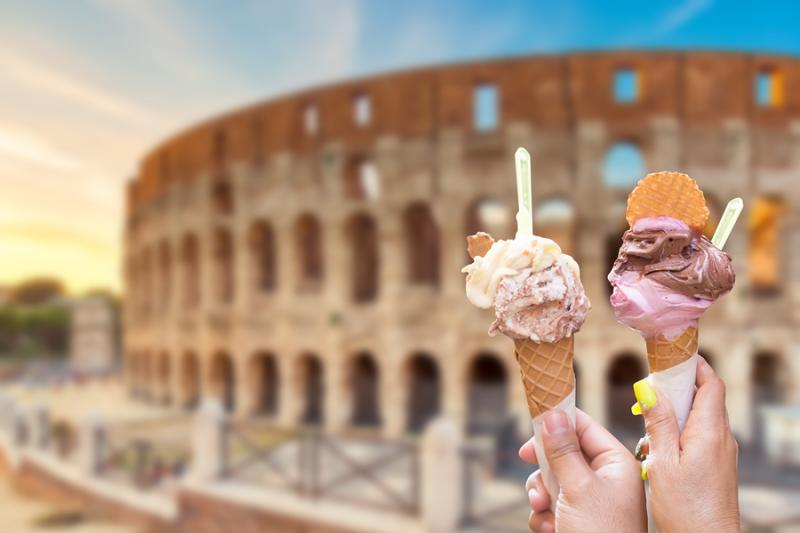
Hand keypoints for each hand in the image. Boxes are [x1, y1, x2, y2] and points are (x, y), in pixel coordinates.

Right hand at [519, 409, 644, 532]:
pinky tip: (552, 529)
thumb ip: (562, 450)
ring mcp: (590, 500)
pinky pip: (551, 504)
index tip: (532, 421)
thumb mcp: (577, 487)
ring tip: (545, 510)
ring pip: (552, 479)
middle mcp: (604, 478)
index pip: (584, 427)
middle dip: (544, 467)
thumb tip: (552, 413)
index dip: (557, 422)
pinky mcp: (577, 519)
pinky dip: (545, 515)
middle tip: (528, 464)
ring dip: (541, 494)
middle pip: (562, 452)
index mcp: (615, 463)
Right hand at [636, 356, 739, 531]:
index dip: (692, 364)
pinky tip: (656, 445)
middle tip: (648, 387)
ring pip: (699, 416)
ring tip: (646, 419)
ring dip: (674, 410)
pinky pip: (698, 434)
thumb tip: (651, 389)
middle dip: (677, 386)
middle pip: (704, 395)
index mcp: (710, 431)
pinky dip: (678, 429)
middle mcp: (721, 437)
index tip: (669, 355)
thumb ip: (658, 423)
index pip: (710, 382)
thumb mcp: (663, 462)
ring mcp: (721, 451)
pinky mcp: (716, 465)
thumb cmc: (686, 509)